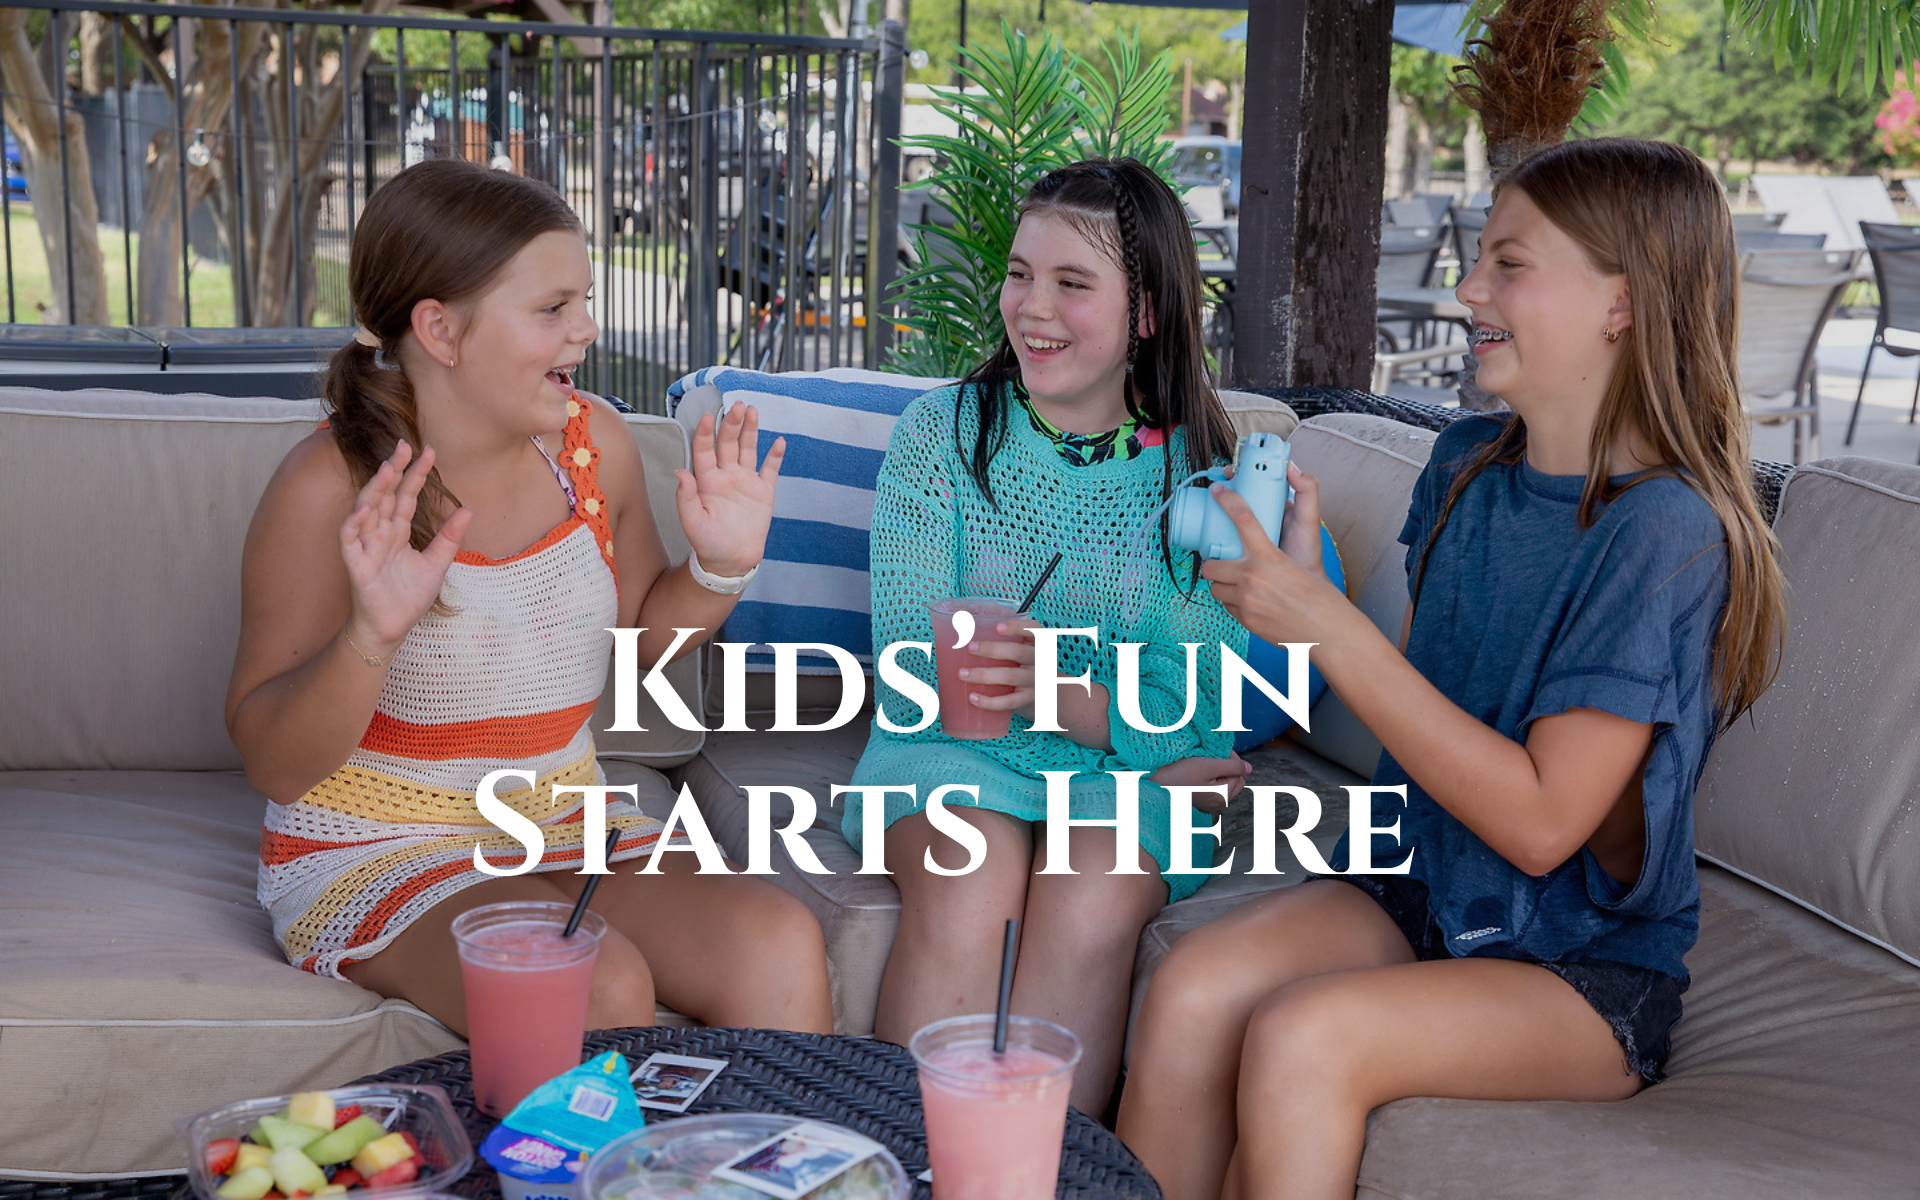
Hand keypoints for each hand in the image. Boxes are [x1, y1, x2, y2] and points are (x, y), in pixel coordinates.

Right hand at [338, 441, 470, 648]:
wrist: (392, 628)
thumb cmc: (408, 596)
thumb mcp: (437, 563)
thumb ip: (449, 537)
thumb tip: (468, 509)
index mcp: (398, 531)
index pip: (406, 496)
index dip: (416, 474)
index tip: (428, 451)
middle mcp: (380, 533)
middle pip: (385, 495)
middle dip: (394, 470)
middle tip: (405, 446)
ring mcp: (365, 546)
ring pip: (366, 510)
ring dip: (375, 488)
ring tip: (388, 468)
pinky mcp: (355, 563)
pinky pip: (349, 538)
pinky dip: (354, 522)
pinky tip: (365, 507)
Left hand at [675, 403, 784, 576]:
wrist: (731, 562)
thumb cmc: (707, 544)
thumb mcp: (693, 523)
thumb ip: (686, 498)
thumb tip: (680, 472)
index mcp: (706, 481)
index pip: (705, 451)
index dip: (706, 433)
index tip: (708, 417)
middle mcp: (725, 476)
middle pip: (728, 443)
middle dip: (731, 424)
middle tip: (737, 405)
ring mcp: (745, 482)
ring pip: (747, 449)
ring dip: (750, 430)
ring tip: (752, 410)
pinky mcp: (764, 492)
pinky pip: (770, 469)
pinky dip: (775, 456)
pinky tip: (778, 442)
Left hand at [957, 615, 1039, 712]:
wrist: (1049, 692)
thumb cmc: (1025, 663)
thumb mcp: (1023, 647)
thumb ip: (1002, 638)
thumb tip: (961, 626)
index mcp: (1037, 642)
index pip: (1033, 630)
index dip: (1016, 627)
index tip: (997, 626)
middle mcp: (1039, 660)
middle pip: (1019, 652)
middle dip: (993, 649)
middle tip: (970, 647)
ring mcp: (1034, 681)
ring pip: (1010, 676)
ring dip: (984, 675)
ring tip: (962, 674)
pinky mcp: (1027, 699)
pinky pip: (1008, 701)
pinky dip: (989, 701)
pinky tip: (972, 697)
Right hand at [1151, 753, 1252, 812]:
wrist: (1153, 782)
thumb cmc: (1179, 773)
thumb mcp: (1208, 765)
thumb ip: (1232, 766)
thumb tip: (1250, 768)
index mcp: (1222, 796)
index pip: (1240, 774)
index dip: (1231, 759)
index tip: (1217, 751)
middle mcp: (1217, 804)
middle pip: (1235, 781)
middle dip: (1227, 767)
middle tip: (1212, 756)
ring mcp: (1208, 805)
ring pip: (1225, 784)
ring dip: (1218, 772)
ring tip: (1204, 763)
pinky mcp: (1199, 802)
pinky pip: (1213, 788)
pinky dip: (1210, 779)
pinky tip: (1197, 772)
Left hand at [1200, 464, 1347, 646]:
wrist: (1326, 629)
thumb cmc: (1318, 596)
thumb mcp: (1296, 565)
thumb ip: (1272, 556)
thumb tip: (1259, 551)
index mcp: (1269, 557)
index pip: (1242, 519)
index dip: (1227, 500)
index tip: (1218, 492)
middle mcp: (1252, 577)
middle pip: (1211, 564)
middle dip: (1214, 563)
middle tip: (1222, 561)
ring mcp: (1246, 600)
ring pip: (1215, 588)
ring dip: (1222, 584)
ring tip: (1236, 583)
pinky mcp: (1245, 619)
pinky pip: (1227, 606)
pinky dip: (1233, 602)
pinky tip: (1248, 600)